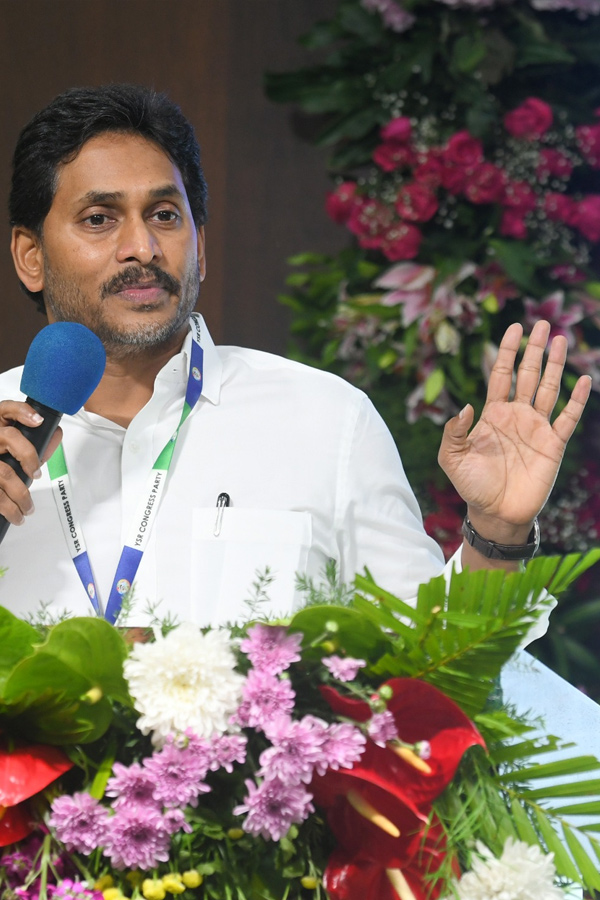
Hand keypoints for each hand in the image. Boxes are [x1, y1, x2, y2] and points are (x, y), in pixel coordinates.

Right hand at [0, 400, 62, 524]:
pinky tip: (16, 515)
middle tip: (36, 475)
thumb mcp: (13, 451)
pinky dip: (10, 509)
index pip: (6, 409)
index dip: (23, 412)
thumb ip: (35, 445)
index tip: (40, 421)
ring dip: (22, 495)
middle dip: (29, 457)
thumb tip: (56, 434)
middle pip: (8, 437)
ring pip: (5, 473)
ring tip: (28, 508)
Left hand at [438, 320, 591, 544]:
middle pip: (527, 374)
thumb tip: (466, 405)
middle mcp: (517, 415)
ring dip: (555, 365)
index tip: (513, 328)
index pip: (501, 375)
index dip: (507, 352)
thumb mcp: (451, 458)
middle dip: (534, 350)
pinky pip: (568, 417)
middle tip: (542, 324)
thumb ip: (453, 432)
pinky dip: (577, 399)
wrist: (496, 513)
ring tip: (561, 340)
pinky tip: (583, 380)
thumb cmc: (472, 485)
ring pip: (548, 389)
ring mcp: (536, 428)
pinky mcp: (553, 444)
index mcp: (493, 414)